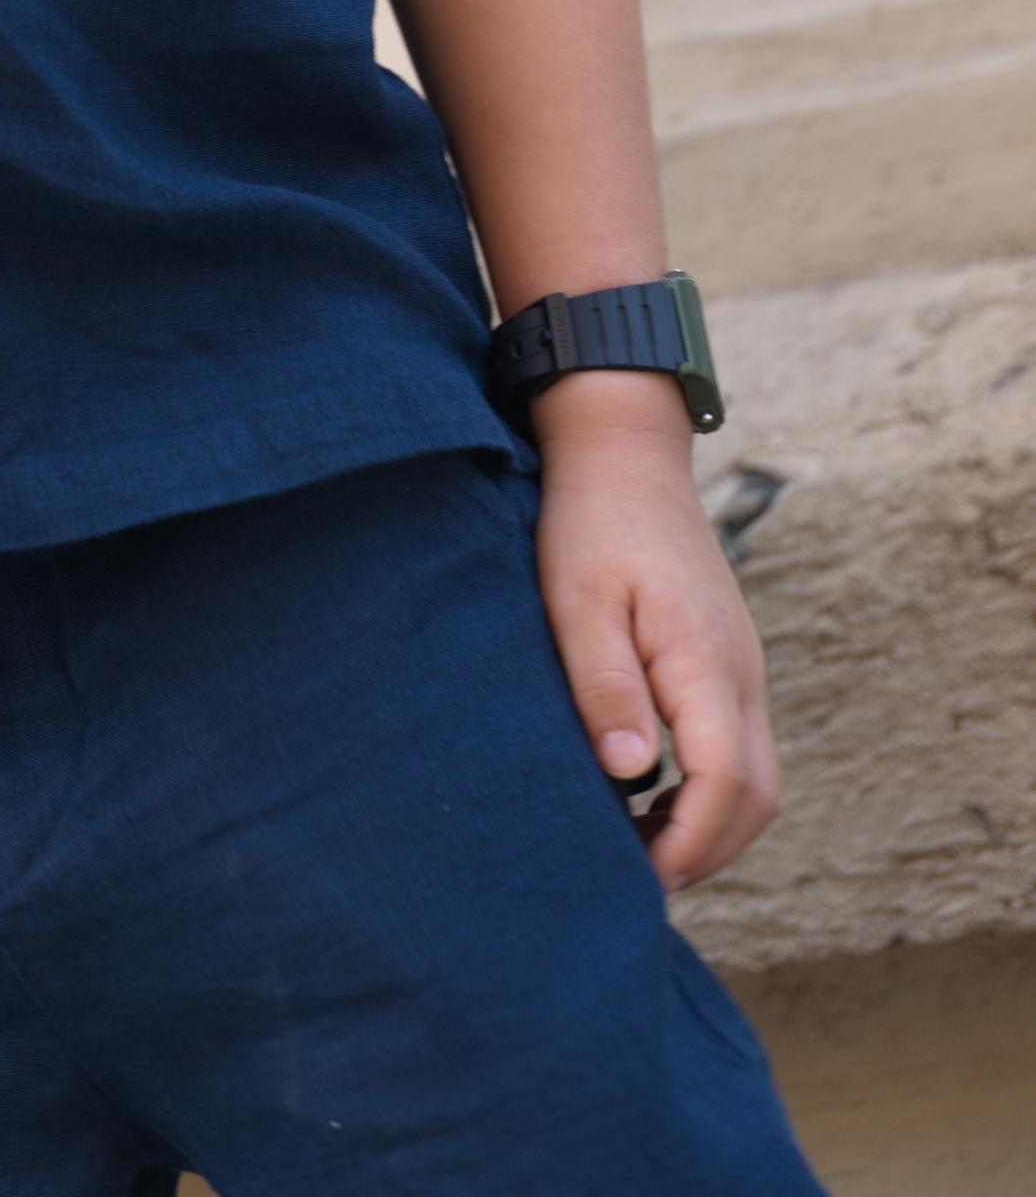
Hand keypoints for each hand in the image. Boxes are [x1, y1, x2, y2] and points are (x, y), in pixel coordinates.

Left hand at [532, 373, 780, 890]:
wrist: (624, 452)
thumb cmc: (590, 523)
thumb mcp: (576, 601)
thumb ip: (604, 685)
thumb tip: (631, 775)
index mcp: (705, 660)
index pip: (727, 781)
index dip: (691, 842)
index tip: (644, 879)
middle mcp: (741, 670)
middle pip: (757, 794)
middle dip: (708, 850)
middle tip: (641, 881)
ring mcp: (742, 664)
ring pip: (757, 775)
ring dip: (713, 824)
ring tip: (643, 849)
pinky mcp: (728, 658)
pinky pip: (741, 745)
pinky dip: (712, 789)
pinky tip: (653, 794)